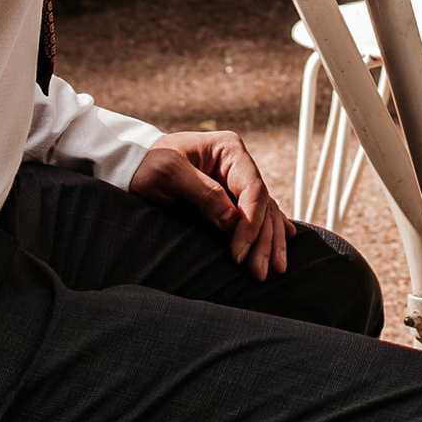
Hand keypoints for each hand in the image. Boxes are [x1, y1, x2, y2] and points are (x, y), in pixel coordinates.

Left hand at [131, 126, 290, 282]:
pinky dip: (270, 228)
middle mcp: (239, 164)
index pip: (252, 190)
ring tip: (276, 270)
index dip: (251, 224)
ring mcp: (237, 180)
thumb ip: (204, 194)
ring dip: (270, 241)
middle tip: (260, 272)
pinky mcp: (231, 196)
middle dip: (263, 240)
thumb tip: (233, 223)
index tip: (239, 254)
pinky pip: (258, 213)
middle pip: (262, 205)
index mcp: (229, 149)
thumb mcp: (169, 174)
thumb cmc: (149, 165)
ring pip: (265, 212)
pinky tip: (287, 238)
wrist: (134, 166)